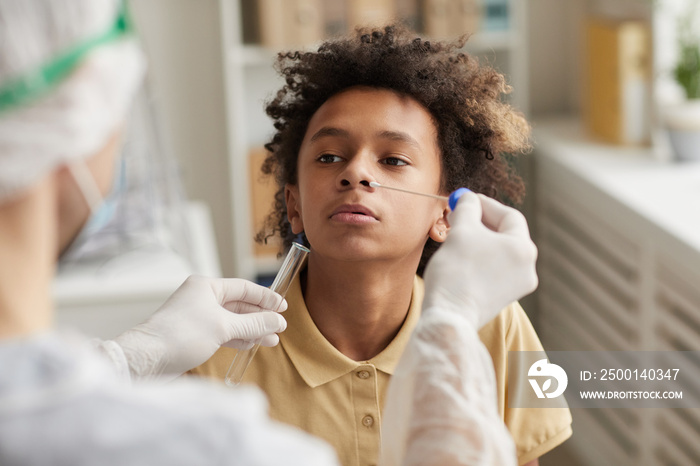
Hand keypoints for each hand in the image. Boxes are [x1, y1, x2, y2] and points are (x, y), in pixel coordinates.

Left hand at [113, 275, 286, 379]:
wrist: (147, 359)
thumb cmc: (181, 335)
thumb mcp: (223, 327)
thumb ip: (253, 324)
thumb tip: (279, 321)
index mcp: (206, 286)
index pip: (243, 288)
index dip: (265, 297)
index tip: (283, 307)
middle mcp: (201, 298)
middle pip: (239, 304)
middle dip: (260, 316)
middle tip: (281, 326)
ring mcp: (198, 318)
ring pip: (232, 321)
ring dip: (252, 330)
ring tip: (272, 340)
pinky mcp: (195, 336)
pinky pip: (223, 333)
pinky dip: (239, 338)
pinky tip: (253, 344)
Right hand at [423, 192, 537, 328]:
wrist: (450, 315)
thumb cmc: (457, 271)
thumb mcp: (461, 230)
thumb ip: (468, 208)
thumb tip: (468, 199)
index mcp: (524, 249)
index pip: (509, 215)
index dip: (486, 204)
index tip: (466, 199)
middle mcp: (527, 268)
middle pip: (506, 234)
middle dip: (481, 222)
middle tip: (459, 214)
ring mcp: (517, 285)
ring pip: (498, 252)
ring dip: (478, 240)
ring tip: (455, 236)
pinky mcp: (503, 297)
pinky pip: (494, 269)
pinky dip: (480, 258)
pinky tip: (461, 257)